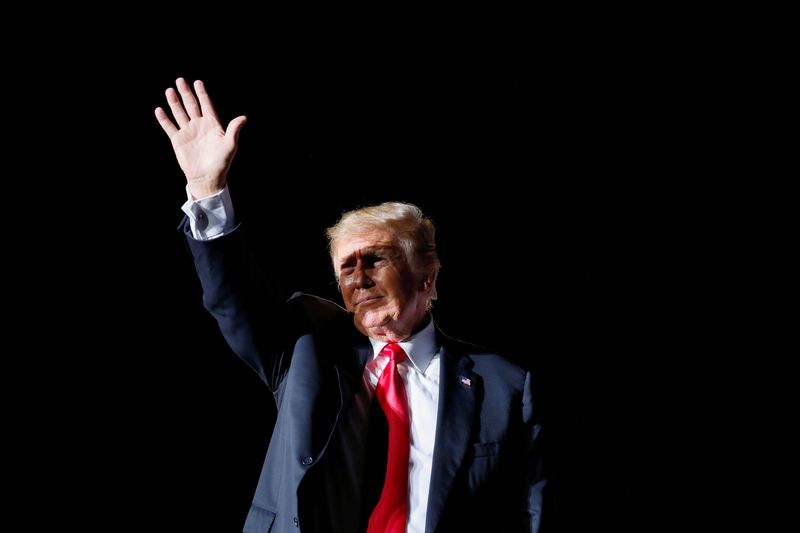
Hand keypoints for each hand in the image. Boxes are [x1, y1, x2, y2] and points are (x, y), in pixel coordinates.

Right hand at [155, 78, 246, 198]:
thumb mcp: (230, 146)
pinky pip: (169, 127)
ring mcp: (188, 132)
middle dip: (186, 93)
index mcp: (212, 125)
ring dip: (174, 102)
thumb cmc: (221, 163)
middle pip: (192, 105)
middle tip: (180, 80)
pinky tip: (159, 110)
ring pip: (180, 113)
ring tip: (170, 91)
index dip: (202, 94)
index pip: (206, 105)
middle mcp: (199, 126)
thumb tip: (244, 117)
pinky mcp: (178, 140)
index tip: (198, 82)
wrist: (207, 178)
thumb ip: (234, 130)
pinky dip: (164, 119)